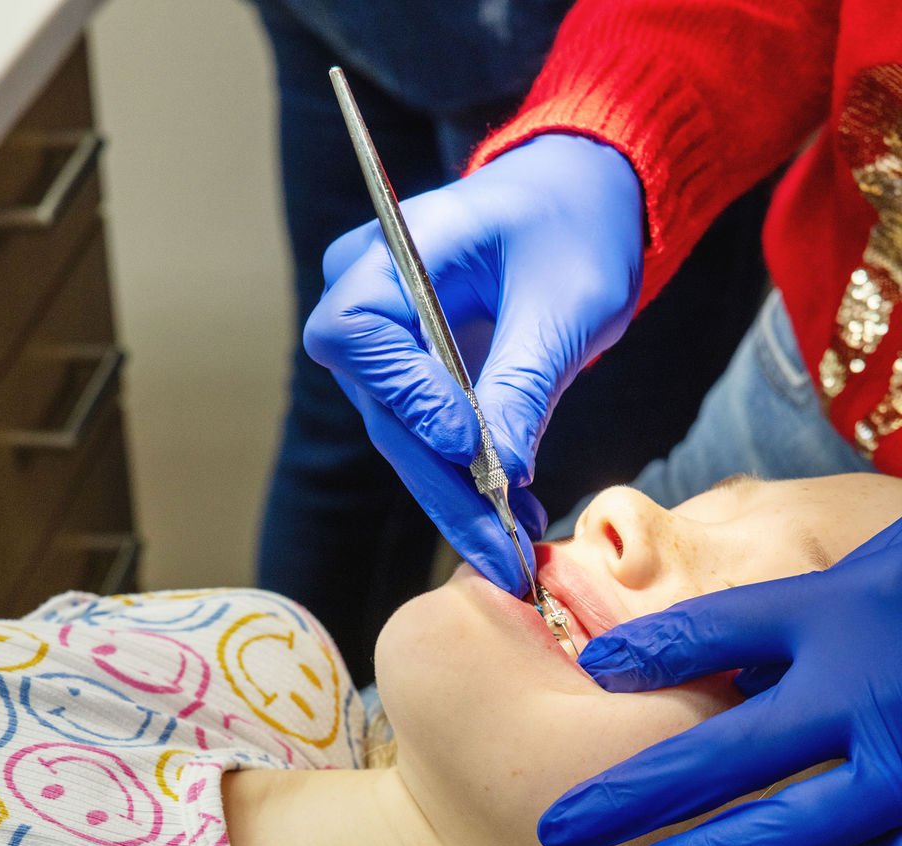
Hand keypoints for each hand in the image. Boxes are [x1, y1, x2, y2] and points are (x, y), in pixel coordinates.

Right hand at [304, 134, 643, 592]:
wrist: (579, 202)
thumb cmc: (573, 226)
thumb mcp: (564, 303)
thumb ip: (524, 382)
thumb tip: (500, 473)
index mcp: (393, 249)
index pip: (359, 335)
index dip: (408, 396)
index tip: (470, 444)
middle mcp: (368, 299)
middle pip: (385, 411)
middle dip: (445, 485)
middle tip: (500, 549)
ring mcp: (385, 347)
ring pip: (406, 443)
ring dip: (459, 502)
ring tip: (513, 550)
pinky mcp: (412, 382)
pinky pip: (429, 444)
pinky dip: (469, 488)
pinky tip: (511, 526)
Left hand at [537, 518, 901, 845]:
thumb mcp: (870, 583)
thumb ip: (794, 622)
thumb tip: (702, 654)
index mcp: (843, 615)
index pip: (716, 631)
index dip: (645, 654)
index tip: (588, 674)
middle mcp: (866, 689)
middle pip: (724, 753)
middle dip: (632, 795)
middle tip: (559, 828)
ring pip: (794, 831)